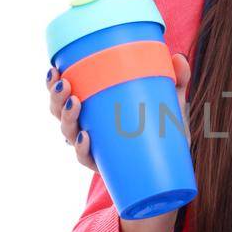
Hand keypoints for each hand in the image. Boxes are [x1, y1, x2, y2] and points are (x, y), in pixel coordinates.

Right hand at [47, 51, 193, 231]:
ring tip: (76, 104)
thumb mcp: (171, 105)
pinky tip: (86, 137)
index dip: (53, 83)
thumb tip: (178, 58)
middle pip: (59, 112)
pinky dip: (83, 148)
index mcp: (94, 109)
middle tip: (66, 85)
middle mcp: (87, 128)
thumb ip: (177, 81)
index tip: (54, 69)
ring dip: (67, 117)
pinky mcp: (104, 166)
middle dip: (56, 97)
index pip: (65, 93)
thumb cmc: (163, 133)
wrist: (169, 173)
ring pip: (68, 133)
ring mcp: (94, 148)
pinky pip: (87, 158)